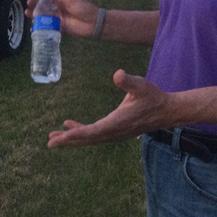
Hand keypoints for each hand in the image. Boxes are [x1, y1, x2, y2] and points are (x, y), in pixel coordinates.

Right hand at [26, 0, 100, 38]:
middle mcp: (58, 10)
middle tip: (28, 4)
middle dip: (35, 5)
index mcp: (61, 1)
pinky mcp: (60, 29)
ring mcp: (58, 20)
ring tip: (27, 13)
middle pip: (43, 7)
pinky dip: (40, 28)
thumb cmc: (85, 9)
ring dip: (35, 15)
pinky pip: (48, 29)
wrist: (94, 23)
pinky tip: (33, 28)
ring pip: (44, 17)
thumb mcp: (71, 0)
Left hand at [47, 69, 170, 146]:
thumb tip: (118, 74)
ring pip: (89, 138)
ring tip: (54, 136)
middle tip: (50, 142)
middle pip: (87, 139)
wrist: (166, 111)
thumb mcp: (141, 85)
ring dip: (72, 138)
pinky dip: (81, 132)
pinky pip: (94, 134)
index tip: (60, 137)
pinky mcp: (115, 131)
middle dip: (68, 141)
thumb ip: (129, 81)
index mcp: (117, 122)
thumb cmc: (153, 97)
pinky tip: (70, 126)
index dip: (75, 134)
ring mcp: (114, 133)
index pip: (92, 131)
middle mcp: (114, 132)